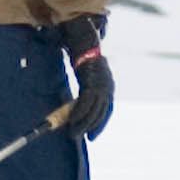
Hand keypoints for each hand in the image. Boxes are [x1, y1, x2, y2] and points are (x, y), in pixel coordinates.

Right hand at [60, 16, 113, 140]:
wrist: (85, 42)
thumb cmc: (84, 57)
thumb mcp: (88, 75)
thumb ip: (88, 87)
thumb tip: (81, 99)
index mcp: (109, 86)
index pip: (107, 110)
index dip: (100, 123)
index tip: (92, 135)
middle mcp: (108, 88)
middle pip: (100, 113)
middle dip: (91, 127)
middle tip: (81, 137)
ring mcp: (101, 86)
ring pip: (93, 111)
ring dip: (82, 124)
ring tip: (73, 134)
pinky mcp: (91, 84)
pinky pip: (84, 104)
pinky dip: (78, 114)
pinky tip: (71, 122)